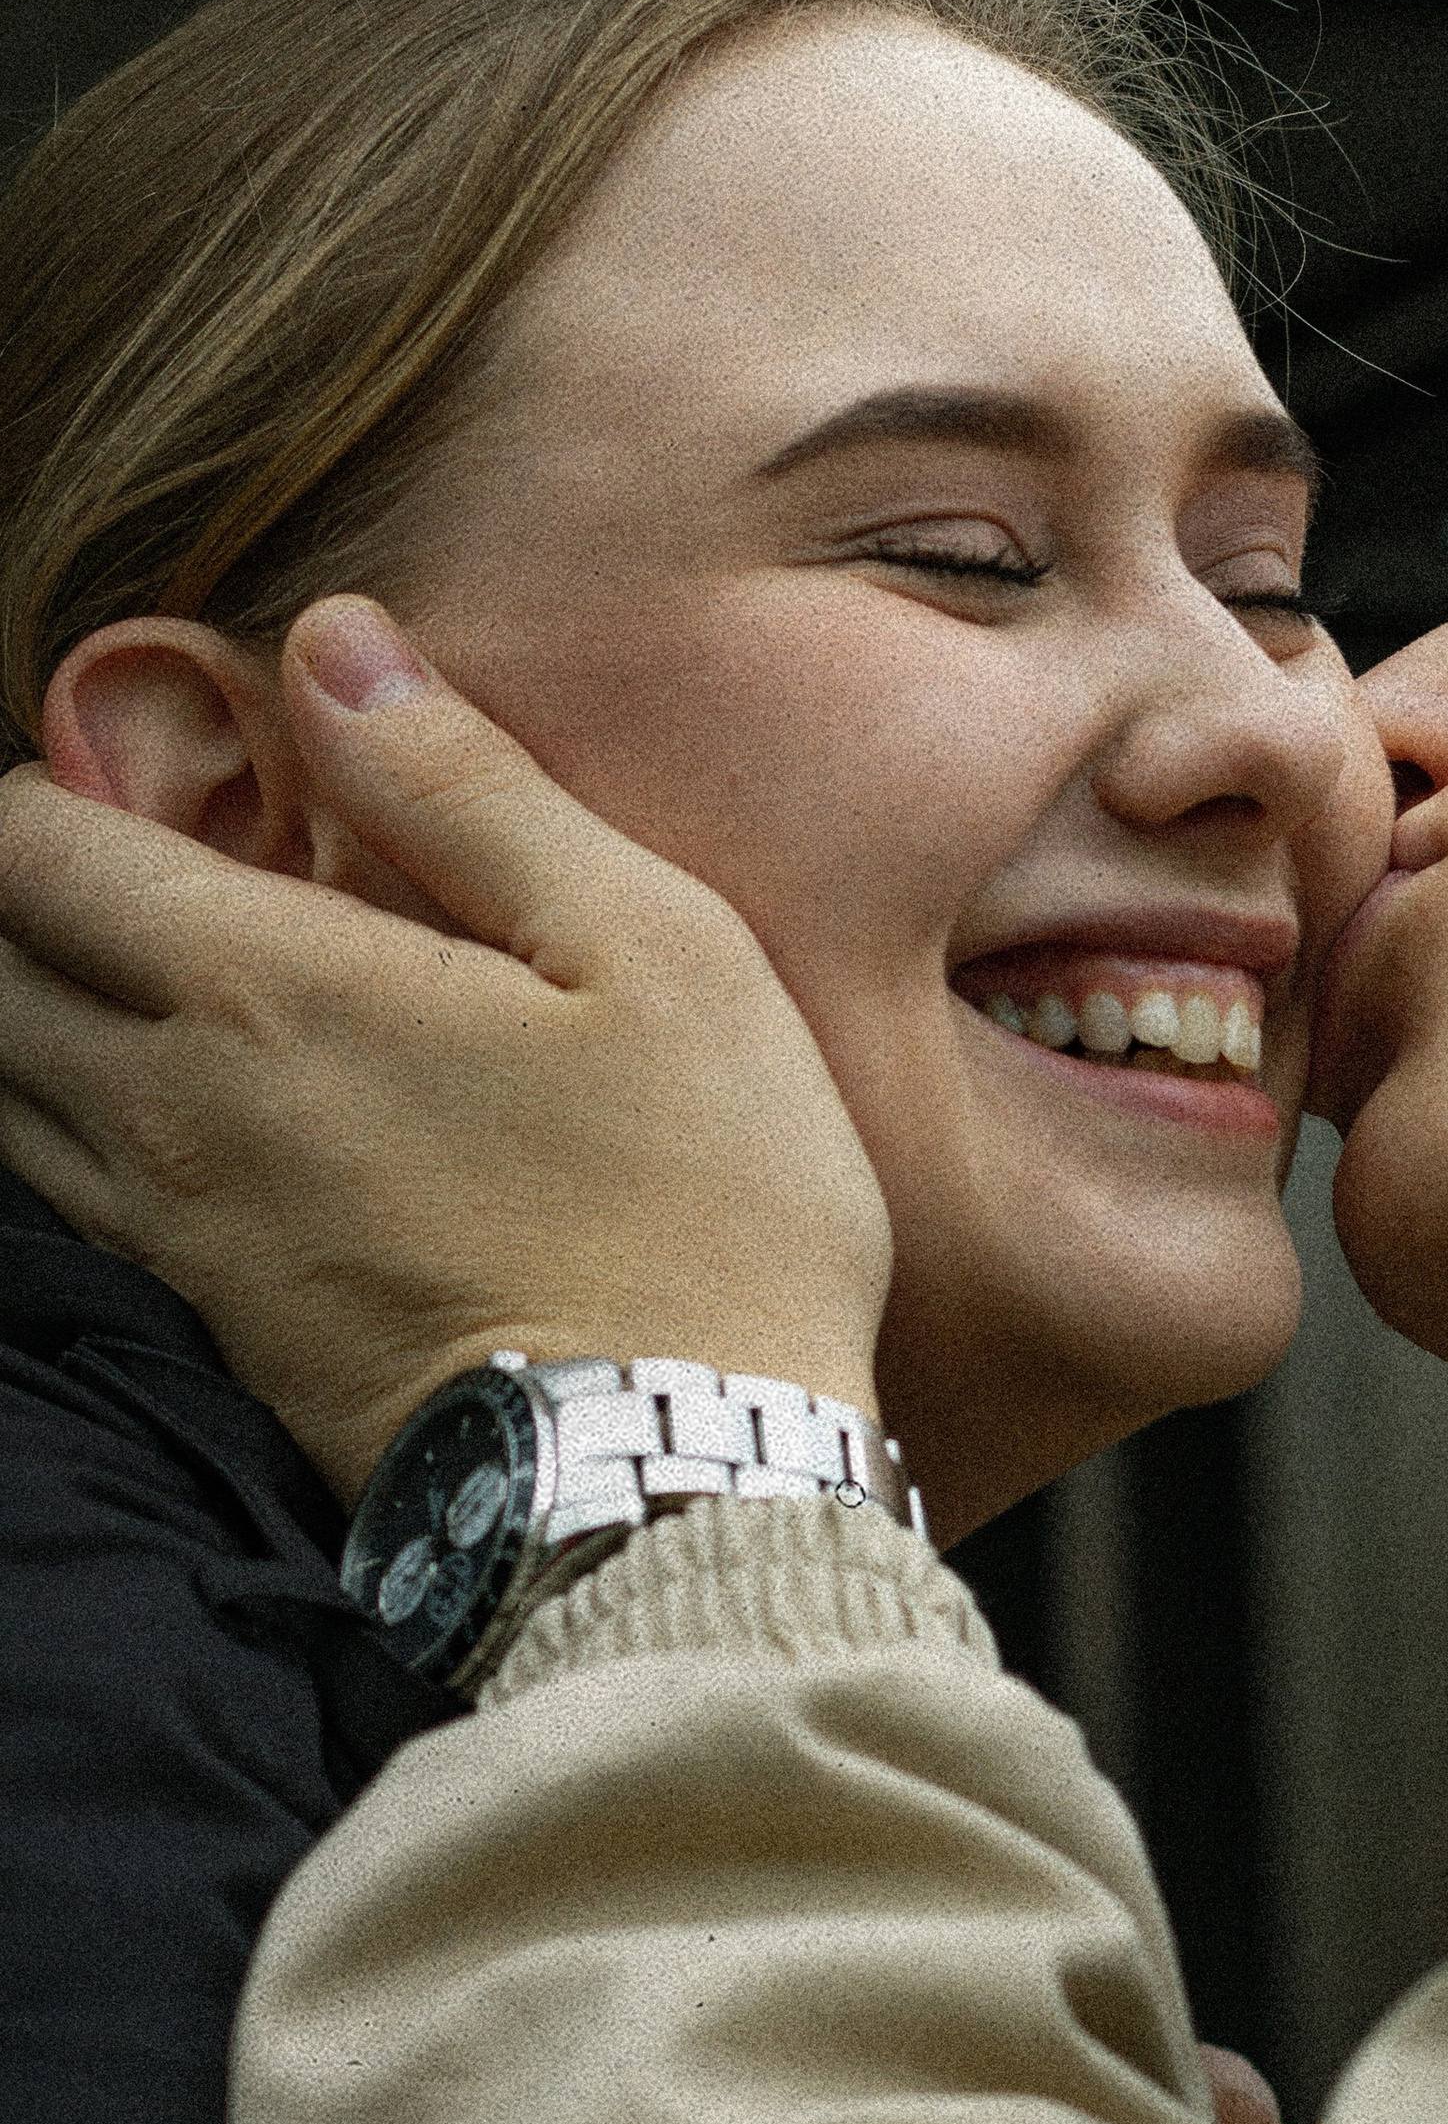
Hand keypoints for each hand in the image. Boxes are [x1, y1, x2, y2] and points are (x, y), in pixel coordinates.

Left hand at [0, 599, 892, 1507]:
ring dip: (28, 1006)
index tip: (128, 763)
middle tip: (119, 852)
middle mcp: (168, 1108)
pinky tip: (171, 1098)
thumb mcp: (650, 945)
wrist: (677, 1479)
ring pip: (1, 1087)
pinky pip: (60, 1191)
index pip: (27, 848)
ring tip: (130, 960)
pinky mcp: (207, 1326)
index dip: (41, 784)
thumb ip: (471, 788)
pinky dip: (64, 1116)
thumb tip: (333, 643)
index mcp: (261, 989)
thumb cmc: (701, 1197)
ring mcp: (173, 1233)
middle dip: (21, 892)